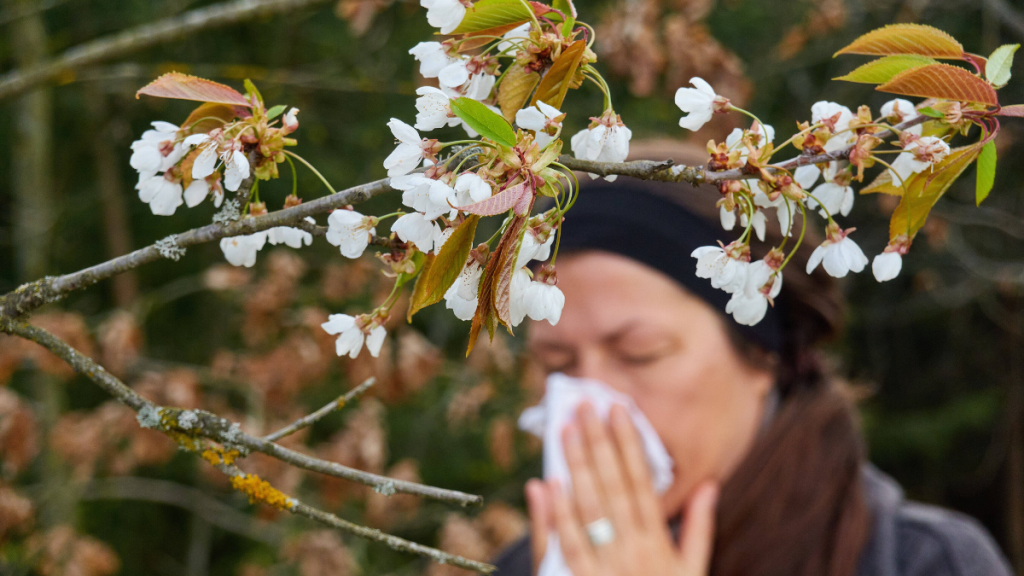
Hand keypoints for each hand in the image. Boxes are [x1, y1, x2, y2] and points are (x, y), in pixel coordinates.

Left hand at [525, 403, 718, 575]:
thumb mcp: (693, 572)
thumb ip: (698, 528)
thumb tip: (709, 484)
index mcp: (658, 543)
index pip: (641, 482)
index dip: (629, 444)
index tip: (619, 410)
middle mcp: (632, 551)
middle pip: (612, 487)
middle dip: (598, 443)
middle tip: (585, 406)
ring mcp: (605, 568)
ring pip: (588, 509)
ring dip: (575, 468)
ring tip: (566, 431)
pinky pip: (566, 546)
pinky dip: (555, 515)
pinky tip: (547, 484)